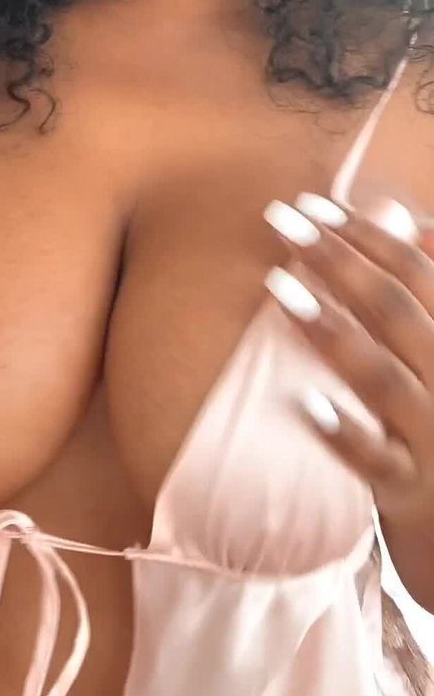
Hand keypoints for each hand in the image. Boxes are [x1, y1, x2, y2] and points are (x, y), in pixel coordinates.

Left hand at [262, 191, 433, 526]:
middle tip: (279, 219)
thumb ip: (427, 293)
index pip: (419, 273)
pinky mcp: (411, 492)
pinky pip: (377, 462)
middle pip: (396, 310)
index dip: (368, 234)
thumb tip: (408, 218)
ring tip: (277, 285)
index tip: (313, 204)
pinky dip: (345, 433)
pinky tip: (306, 404)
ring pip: (384, 378)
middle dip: (338, 258)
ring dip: (331, 329)